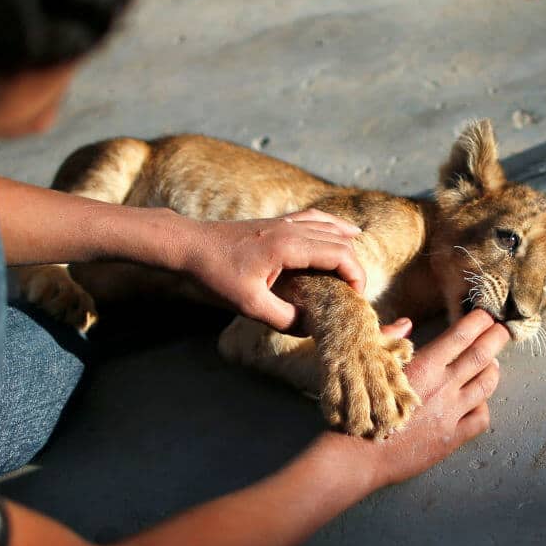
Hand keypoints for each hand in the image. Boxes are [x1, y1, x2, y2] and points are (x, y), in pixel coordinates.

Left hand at [180, 209, 366, 332]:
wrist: (189, 246)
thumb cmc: (214, 274)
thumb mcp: (249, 305)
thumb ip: (283, 318)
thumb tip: (309, 326)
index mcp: (288, 246)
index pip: (339, 255)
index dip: (356, 276)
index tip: (355, 299)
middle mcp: (291, 228)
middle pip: (339, 242)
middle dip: (354, 268)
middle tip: (353, 295)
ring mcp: (284, 222)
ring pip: (329, 228)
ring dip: (346, 248)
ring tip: (356, 272)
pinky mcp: (277, 223)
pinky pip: (315, 218)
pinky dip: (334, 226)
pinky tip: (347, 230)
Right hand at [313, 310, 508, 492]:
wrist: (359, 453)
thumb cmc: (360, 406)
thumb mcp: (370, 364)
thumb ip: (389, 340)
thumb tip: (407, 324)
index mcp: (424, 365)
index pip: (461, 335)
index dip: (479, 321)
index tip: (486, 314)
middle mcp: (443, 386)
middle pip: (482, 355)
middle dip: (497, 338)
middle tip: (503, 330)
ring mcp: (451, 413)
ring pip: (486, 385)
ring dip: (493, 370)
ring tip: (493, 363)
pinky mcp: (452, 437)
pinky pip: (481, 418)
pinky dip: (484, 406)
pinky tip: (478, 401)